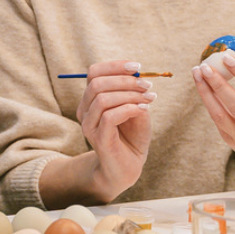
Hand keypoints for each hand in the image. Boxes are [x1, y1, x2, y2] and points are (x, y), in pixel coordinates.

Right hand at [75, 60, 154, 198]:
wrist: (127, 167)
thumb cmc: (132, 136)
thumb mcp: (136, 108)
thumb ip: (134, 93)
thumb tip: (138, 76)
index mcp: (91, 99)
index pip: (94, 73)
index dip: (114, 66)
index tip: (137, 67)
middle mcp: (85, 110)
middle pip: (96, 83)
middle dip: (125, 80)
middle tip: (147, 85)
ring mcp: (89, 125)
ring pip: (102, 99)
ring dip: (129, 95)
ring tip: (149, 98)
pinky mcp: (98, 138)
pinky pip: (109, 117)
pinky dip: (129, 109)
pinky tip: (143, 110)